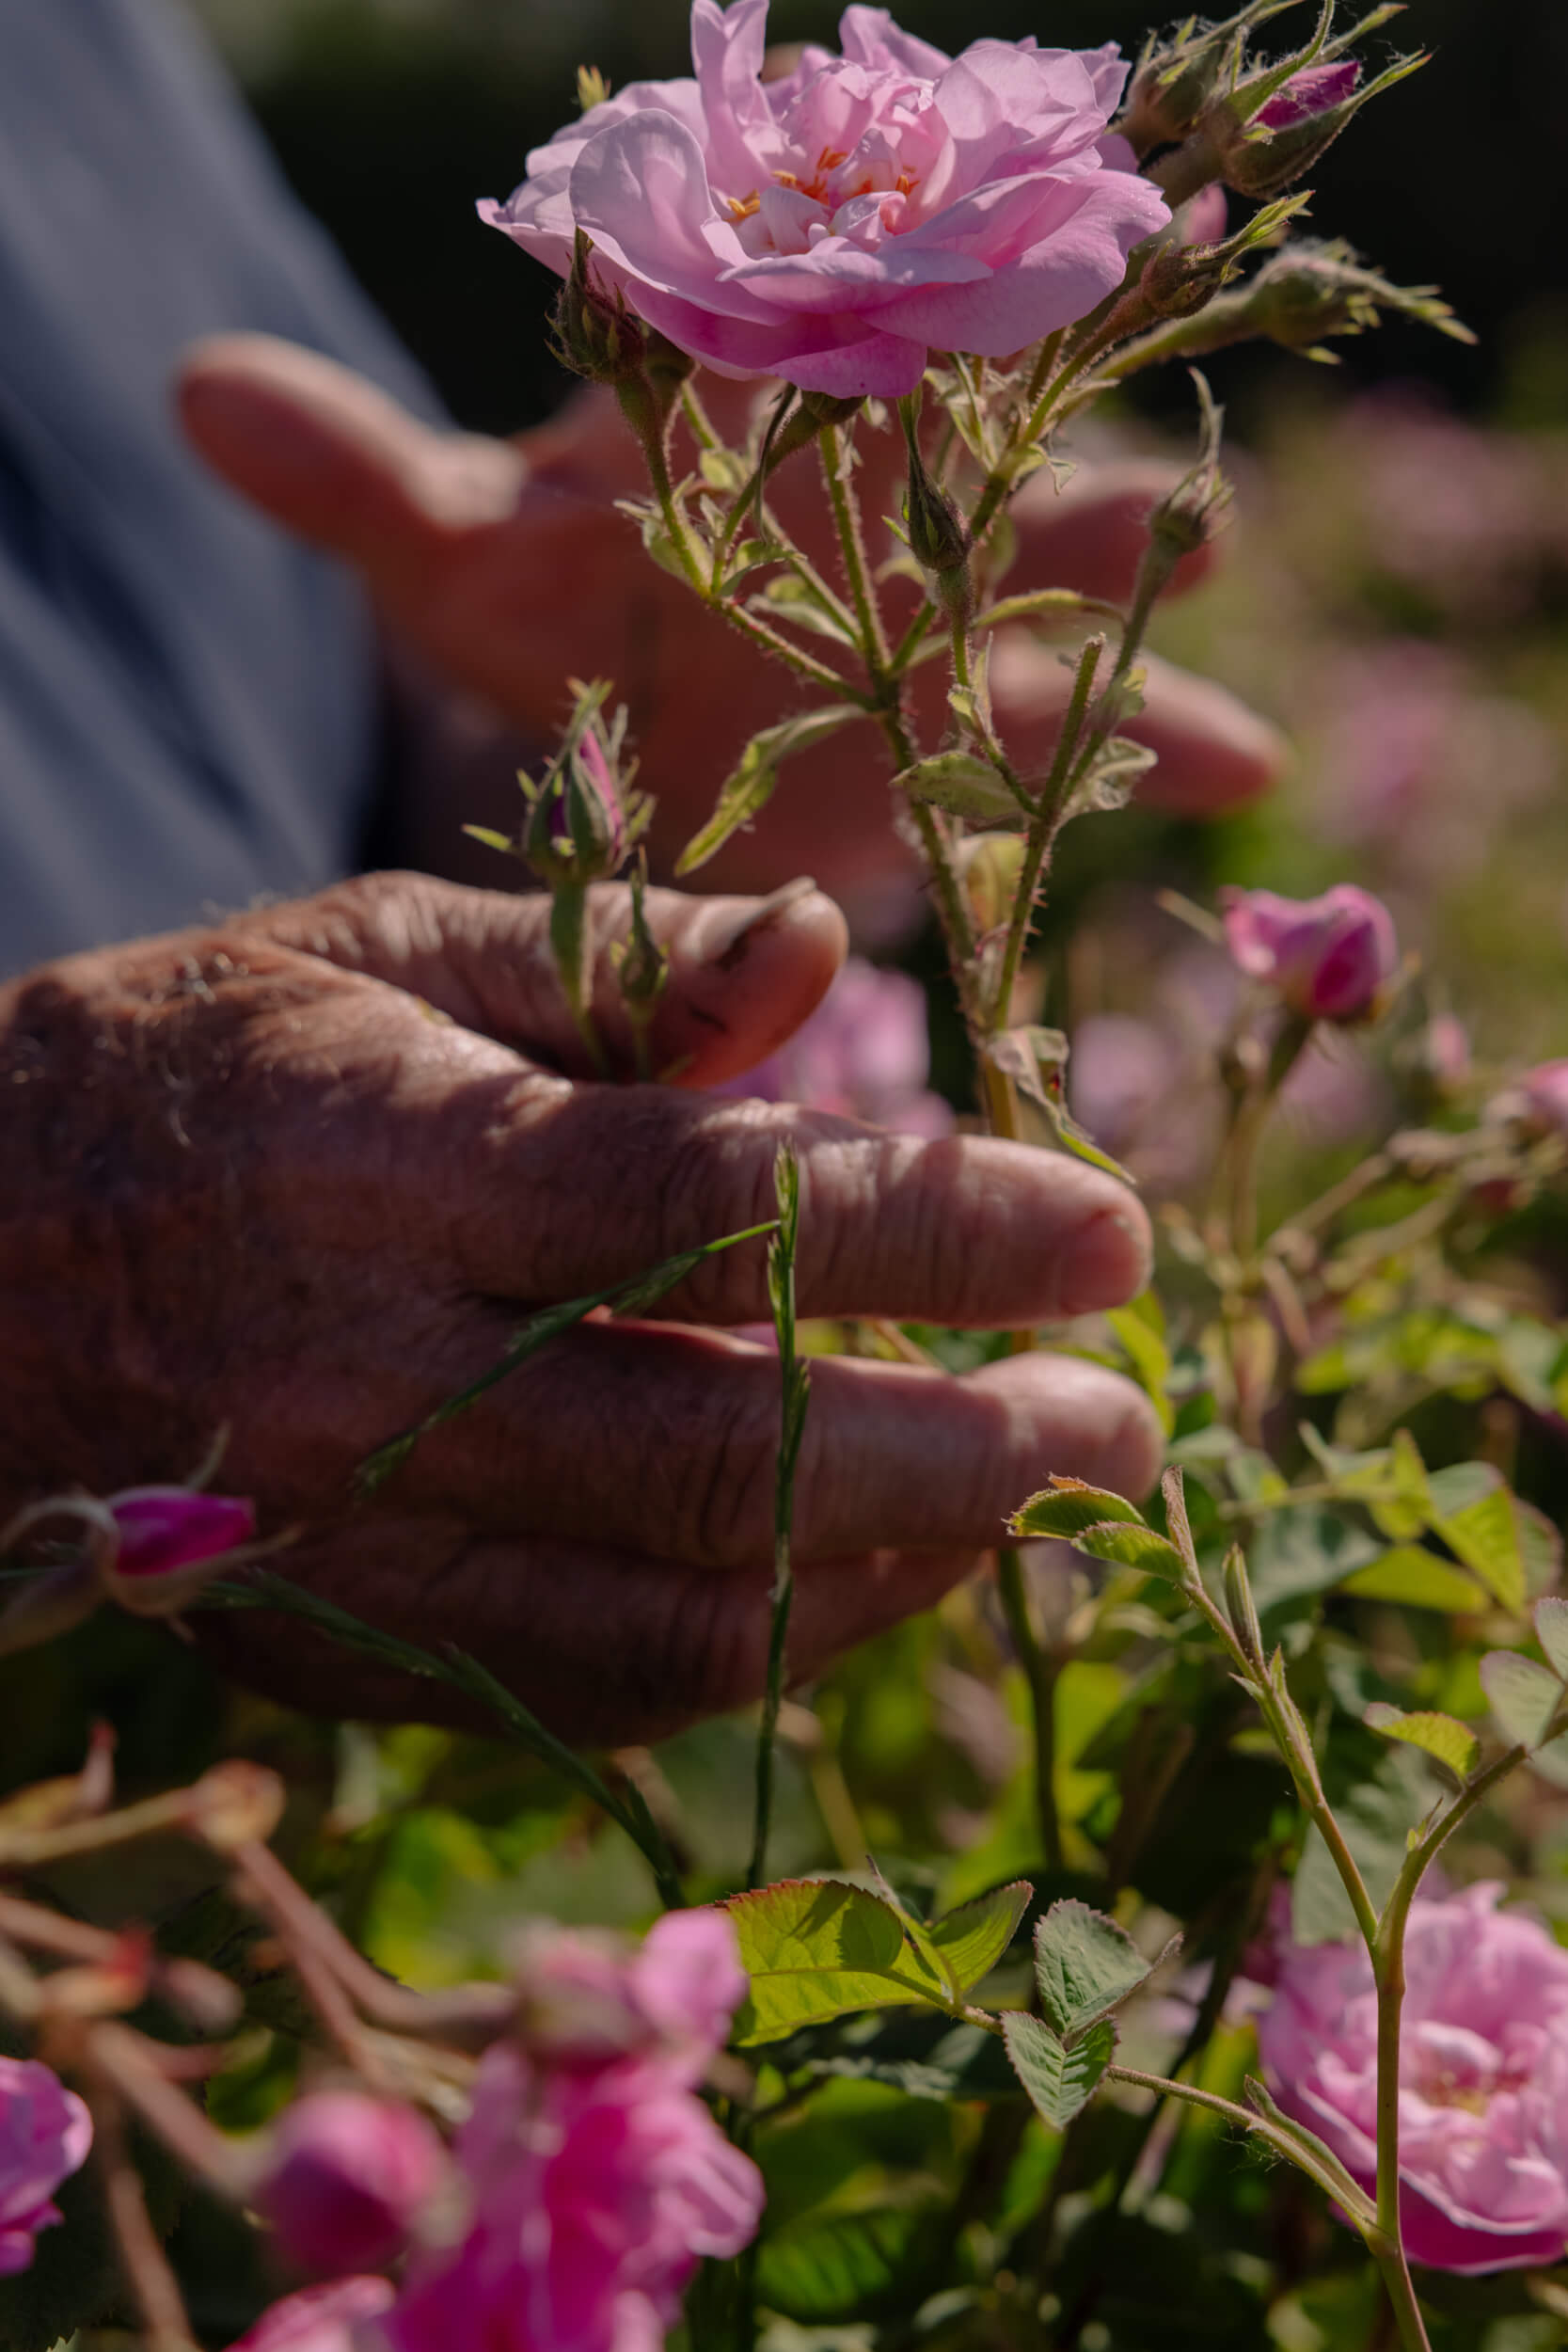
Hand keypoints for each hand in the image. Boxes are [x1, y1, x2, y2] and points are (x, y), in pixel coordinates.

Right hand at [0, 873, 1160, 1744]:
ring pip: (679, 1608)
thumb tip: (831, 958)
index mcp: (388, 1157)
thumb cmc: (196, 1069)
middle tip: (1129, 1426)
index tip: (1108, 1235)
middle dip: (974, 1450)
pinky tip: (871, 1574)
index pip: (710, 1207)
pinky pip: (597, 1684)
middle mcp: (368, 1374)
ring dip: (899, 1568)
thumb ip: (611, 961)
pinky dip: (766, 1644)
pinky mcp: (341, 1644)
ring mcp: (349, 1542)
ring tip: (1037, 1501)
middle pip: (725, 1449)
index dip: (936, 1228)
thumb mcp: (379, 951)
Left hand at [176, 340, 1285, 917]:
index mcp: (734, 415)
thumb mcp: (449, 560)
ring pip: (1046, 555)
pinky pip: (1077, 717)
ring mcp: (931, 600)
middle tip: (1082, 320)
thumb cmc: (542, 618)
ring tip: (1198, 550)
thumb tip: (195, 389)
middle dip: (1000, 382)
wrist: (630, 734)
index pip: (782, 321)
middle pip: (948, 416)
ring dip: (1119, 553)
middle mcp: (854, 485)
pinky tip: (1240, 760)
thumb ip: (355, 480)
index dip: (816, 278)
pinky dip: (1166, 735)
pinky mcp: (972, 722)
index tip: (858, 234)